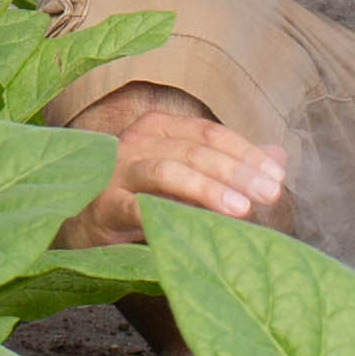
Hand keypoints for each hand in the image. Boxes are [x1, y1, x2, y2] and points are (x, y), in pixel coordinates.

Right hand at [61, 83, 287, 248]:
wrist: (75, 224)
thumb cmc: (136, 197)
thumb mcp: (185, 178)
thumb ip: (230, 166)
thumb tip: (279, 157)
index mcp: (159, 128)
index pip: (211, 133)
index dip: (247, 153)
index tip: (278, 177)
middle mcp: (137, 141)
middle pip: (195, 149)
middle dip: (237, 171)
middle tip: (270, 194)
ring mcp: (117, 171)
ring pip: (168, 170)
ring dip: (208, 189)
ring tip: (242, 208)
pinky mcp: (103, 205)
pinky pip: (137, 206)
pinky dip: (165, 212)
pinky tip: (190, 226)